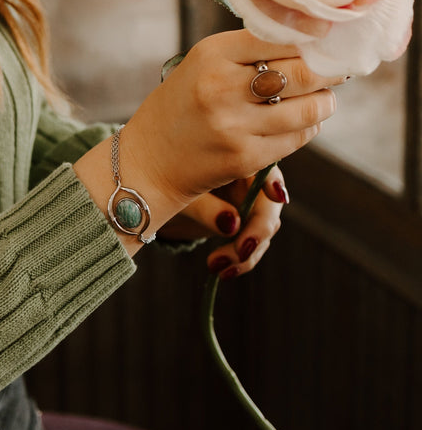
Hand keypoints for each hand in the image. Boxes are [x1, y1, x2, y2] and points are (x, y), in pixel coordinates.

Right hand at [123, 29, 343, 211]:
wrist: (149, 158)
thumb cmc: (182, 104)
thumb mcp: (201, 64)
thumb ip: (247, 52)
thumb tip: (310, 42)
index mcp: (211, 55)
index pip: (279, 37)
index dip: (311, 37)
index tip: (327, 37)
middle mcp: (222, 87)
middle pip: (303, 73)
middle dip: (331, 70)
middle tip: (340, 68)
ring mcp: (235, 125)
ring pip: (309, 109)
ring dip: (325, 102)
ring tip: (324, 97)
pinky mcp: (246, 157)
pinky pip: (297, 138)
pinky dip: (307, 127)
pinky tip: (300, 122)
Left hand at [159, 166, 289, 278]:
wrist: (152, 201)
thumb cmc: (165, 184)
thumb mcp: (179, 193)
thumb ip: (205, 206)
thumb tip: (232, 224)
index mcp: (232, 157)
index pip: (261, 165)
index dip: (272, 180)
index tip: (276, 195)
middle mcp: (247, 178)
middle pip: (269, 203)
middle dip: (258, 230)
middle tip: (241, 250)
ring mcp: (249, 202)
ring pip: (264, 228)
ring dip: (246, 252)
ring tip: (216, 265)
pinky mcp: (245, 224)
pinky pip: (252, 243)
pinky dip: (240, 260)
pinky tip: (222, 272)